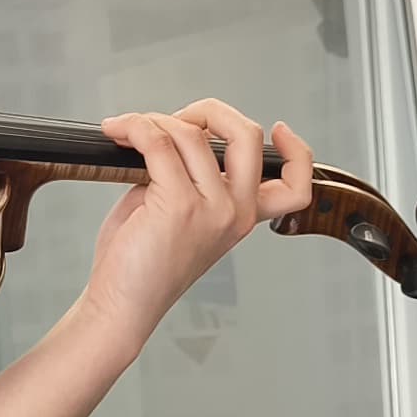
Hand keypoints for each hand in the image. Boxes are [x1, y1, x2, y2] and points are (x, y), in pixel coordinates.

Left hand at [77, 100, 315, 341]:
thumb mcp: (182, 215)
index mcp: (242, 216)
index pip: (295, 184)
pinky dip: (135, 128)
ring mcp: (211, 208)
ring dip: (153, 120)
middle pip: (248, 137)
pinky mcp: (178, 205)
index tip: (278, 130)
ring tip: (128, 130)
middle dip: (210, 111)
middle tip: (177, 118)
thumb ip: (192, 176)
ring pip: (192, 134)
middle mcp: (234, 212)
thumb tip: (173, 133)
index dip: (296, 151)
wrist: (122, 304)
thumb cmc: (142, 264)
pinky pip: (158, 142)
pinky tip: (119, 132)